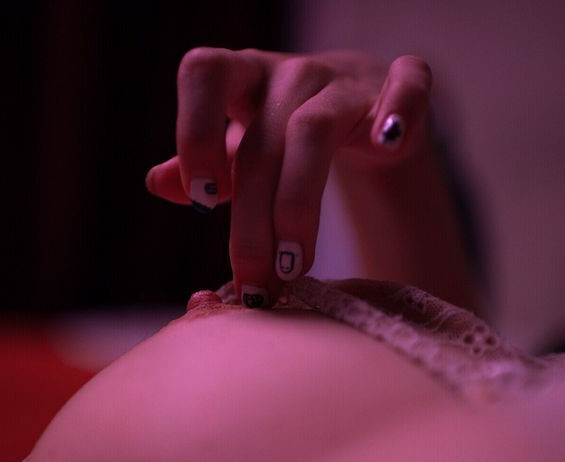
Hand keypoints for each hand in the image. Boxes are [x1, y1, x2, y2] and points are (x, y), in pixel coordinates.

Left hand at [146, 48, 432, 306]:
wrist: (359, 105)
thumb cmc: (285, 134)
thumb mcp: (241, 149)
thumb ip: (203, 168)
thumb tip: (157, 183)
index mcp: (242, 77)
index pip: (204, 76)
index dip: (195, 132)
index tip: (202, 202)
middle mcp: (289, 74)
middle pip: (262, 143)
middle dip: (253, 220)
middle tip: (254, 284)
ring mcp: (344, 79)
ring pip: (313, 131)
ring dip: (299, 202)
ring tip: (295, 267)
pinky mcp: (397, 86)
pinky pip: (407, 82)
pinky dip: (399, 109)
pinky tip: (388, 145)